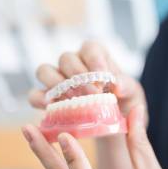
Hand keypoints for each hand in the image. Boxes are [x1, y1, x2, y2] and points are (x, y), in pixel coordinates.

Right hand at [27, 40, 145, 117]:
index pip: (89, 47)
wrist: (114, 121)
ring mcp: (57, 79)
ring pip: (44, 70)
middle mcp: (73, 63)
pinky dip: (40, 100)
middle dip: (78, 76)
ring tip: (71, 100)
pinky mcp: (46, 97)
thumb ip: (127, 86)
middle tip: (91, 94)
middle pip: (66, 58)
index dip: (94, 59)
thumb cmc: (123, 101)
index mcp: (95, 55)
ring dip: (56, 84)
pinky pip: (34, 94)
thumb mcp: (132, 94)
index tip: (103, 76)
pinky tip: (51, 108)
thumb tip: (118, 86)